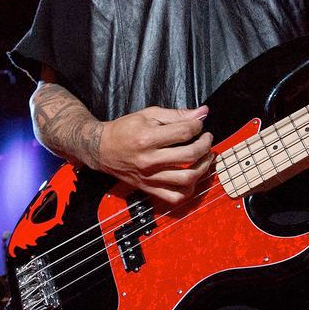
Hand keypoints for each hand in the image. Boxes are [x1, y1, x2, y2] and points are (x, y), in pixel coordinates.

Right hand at [96, 105, 214, 206]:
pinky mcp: (149, 188)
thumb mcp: (148, 115)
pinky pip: (174, 197)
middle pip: (189, 155)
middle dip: (205, 145)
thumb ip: (176, 114)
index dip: (198, 126)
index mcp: (148, 138)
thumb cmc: (124, 129)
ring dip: (203, 167)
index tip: (199, 124)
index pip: (184, 132)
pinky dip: (188, 190)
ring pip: (186, 179)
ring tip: (205, 158)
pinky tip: (192, 177)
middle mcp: (149, 160)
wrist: (101, 149)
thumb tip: (202, 113)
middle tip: (207, 139)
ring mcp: (150, 177)